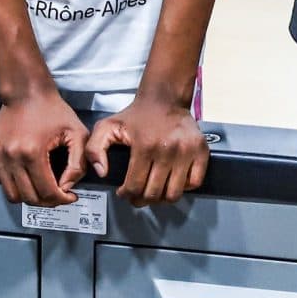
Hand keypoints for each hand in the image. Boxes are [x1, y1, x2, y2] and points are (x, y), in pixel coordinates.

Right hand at [0, 89, 86, 207]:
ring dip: (28, 196)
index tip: (69, 196)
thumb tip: (68, 187)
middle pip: (28, 198)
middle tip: (56, 195)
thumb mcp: (76, 133)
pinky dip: (14, 183)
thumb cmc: (51, 109)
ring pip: (11, 194)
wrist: (26, 91)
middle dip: (46, 201)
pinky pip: (0, 180)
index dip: (61, 200)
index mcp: (32, 152)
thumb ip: (77, 164)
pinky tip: (26, 174)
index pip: (46, 192)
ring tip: (40, 188)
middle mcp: (11, 156)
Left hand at [85, 95, 206, 206]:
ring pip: (174, 193)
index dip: (126, 195)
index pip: (135, 186)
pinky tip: (172, 181)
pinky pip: (194, 182)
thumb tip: (102, 173)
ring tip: (154, 191)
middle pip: (154, 193)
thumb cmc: (135, 115)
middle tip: (137, 195)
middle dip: (141, 199)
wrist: (164, 98)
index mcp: (144, 146)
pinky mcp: (201, 150)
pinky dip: (183, 187)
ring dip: (161, 198)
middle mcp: (168, 150)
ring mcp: (187, 151)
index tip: (124, 192)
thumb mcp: (106, 127)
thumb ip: (95, 150)